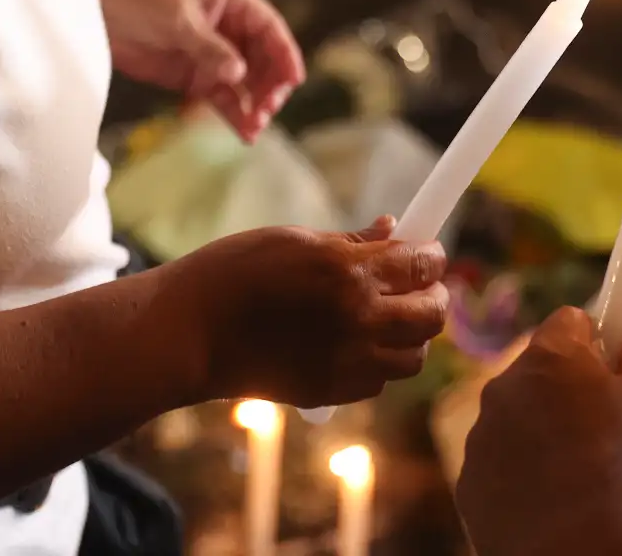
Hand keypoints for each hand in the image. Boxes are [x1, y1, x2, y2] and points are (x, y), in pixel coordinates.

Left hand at [92, 0, 304, 140]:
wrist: (95, 13)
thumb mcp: (177, 20)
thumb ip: (209, 48)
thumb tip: (239, 74)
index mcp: (232, 0)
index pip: (269, 28)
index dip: (284, 53)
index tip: (294, 79)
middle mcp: (228, 27)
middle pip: (262, 60)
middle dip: (268, 85)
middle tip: (267, 108)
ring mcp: (212, 54)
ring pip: (245, 83)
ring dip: (253, 104)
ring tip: (255, 127)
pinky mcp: (194, 77)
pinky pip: (222, 97)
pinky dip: (233, 114)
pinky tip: (243, 132)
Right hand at [172, 218, 449, 406]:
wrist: (188, 332)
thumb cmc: (233, 272)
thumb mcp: (295, 240)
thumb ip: (352, 240)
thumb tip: (395, 229)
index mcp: (350, 272)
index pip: (422, 264)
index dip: (432, 255)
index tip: (428, 251)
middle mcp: (358, 319)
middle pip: (432, 314)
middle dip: (433, 295)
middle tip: (419, 284)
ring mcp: (346, 362)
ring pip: (413, 356)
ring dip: (411, 335)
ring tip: (390, 317)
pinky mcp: (330, 392)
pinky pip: (379, 381)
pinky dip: (380, 363)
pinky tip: (358, 343)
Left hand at [457, 306, 621, 555]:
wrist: (585, 552)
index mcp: (548, 358)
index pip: (571, 323)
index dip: (601, 343)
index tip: (620, 373)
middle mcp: (503, 389)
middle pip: (541, 372)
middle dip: (570, 390)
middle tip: (609, 428)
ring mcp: (481, 439)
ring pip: (518, 418)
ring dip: (544, 432)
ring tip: (583, 472)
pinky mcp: (470, 486)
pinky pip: (501, 464)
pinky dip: (523, 473)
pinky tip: (554, 501)